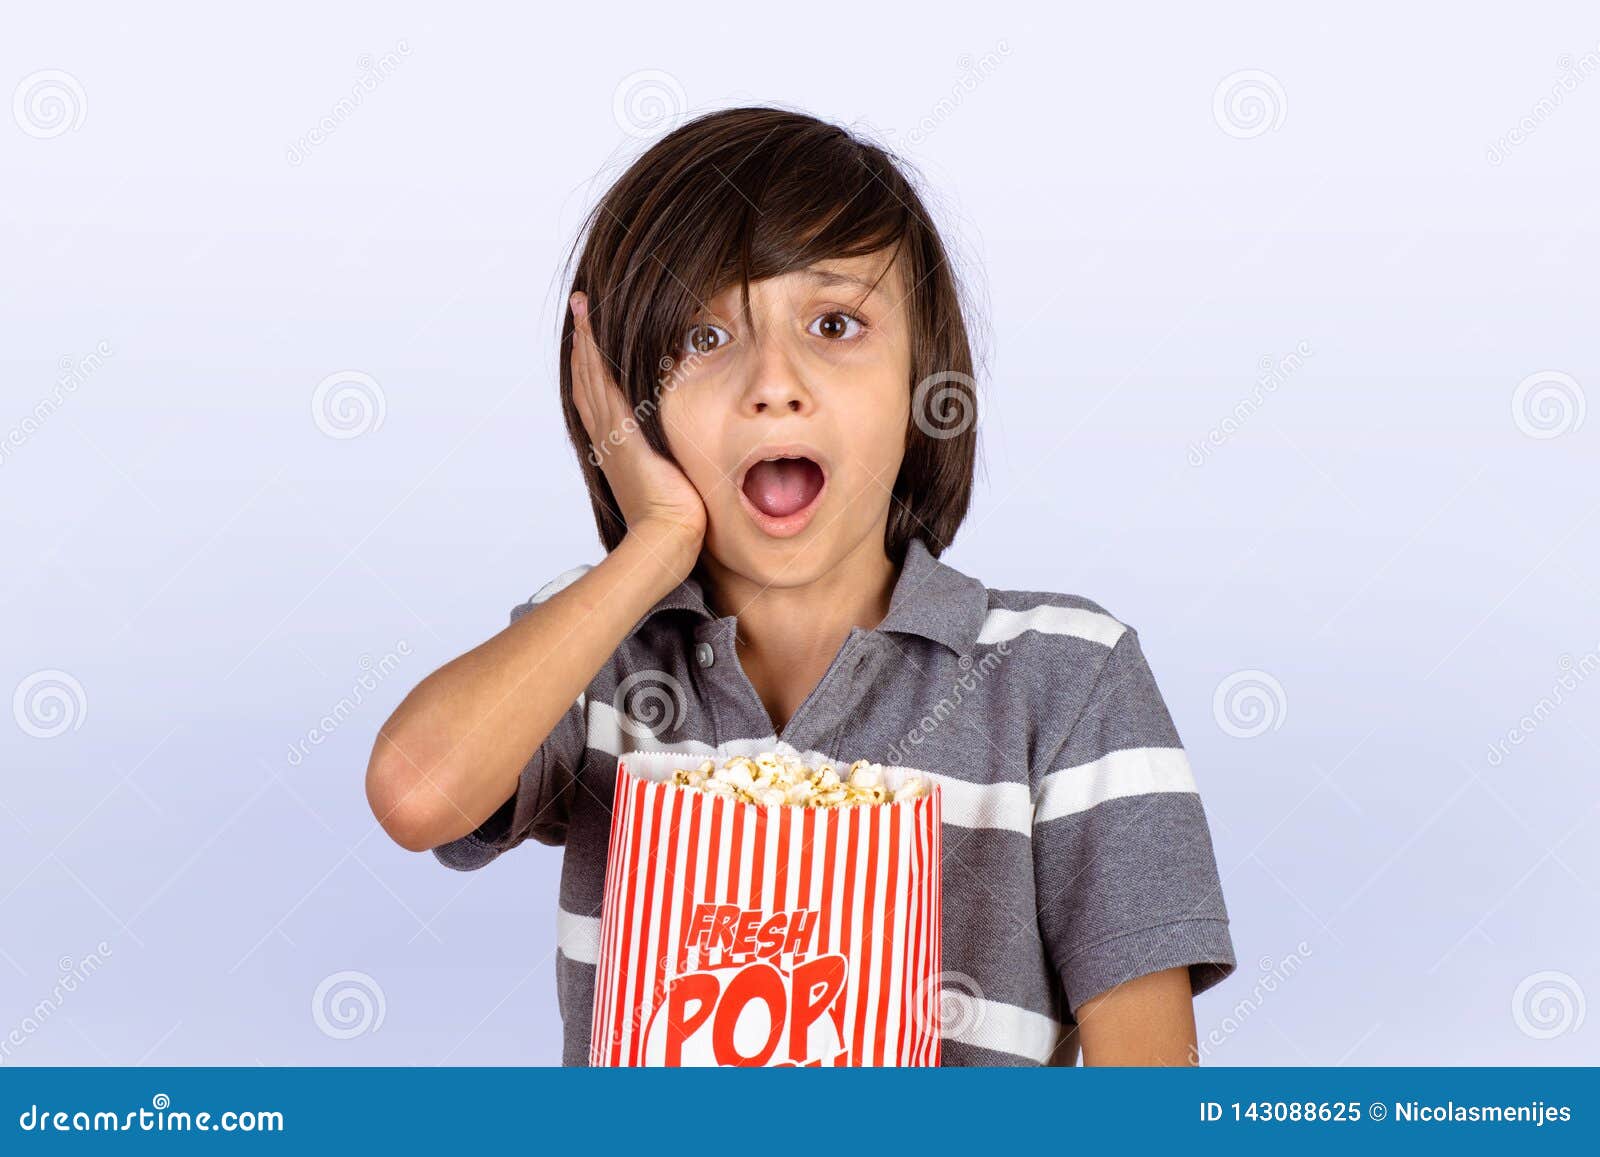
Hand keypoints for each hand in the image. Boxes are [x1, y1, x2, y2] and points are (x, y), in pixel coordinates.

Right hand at [569, 291, 706, 573]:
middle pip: (587, 379)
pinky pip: (601, 375)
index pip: (599, 399)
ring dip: (586, 335)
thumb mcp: (674, 488)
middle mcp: (606, 437)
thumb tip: (689, 468)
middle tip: (580, 308)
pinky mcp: (620, 426)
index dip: (593, 368)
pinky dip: (593, 346)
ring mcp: (609, 430)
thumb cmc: (678, 527)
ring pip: (590, 371)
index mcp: (617, 451)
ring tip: (583, 305)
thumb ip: (676, 469)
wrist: (667, 540)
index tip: (592, 340)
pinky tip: (592, 319)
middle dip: (584, 343)